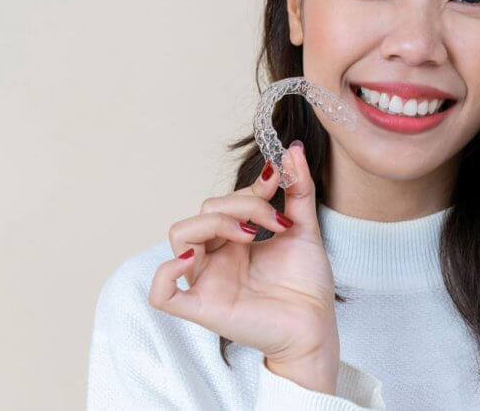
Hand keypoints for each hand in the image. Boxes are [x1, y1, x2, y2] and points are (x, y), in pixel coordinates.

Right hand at [148, 142, 339, 392]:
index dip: (249, 188)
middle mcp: (216, 256)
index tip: (278, 183)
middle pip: (204, 211)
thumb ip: (298, 190)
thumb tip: (293, 150)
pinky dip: (167, 273)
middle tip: (275, 223)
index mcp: (234, 239)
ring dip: (214, 224)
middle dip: (241, 205)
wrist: (318, 329)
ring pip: (180, 236)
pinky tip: (196, 259)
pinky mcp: (203, 308)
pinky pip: (162, 293)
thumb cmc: (307, 285)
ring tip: (249, 237)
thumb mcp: (305, 229)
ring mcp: (207, 280)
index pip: (225, 200)